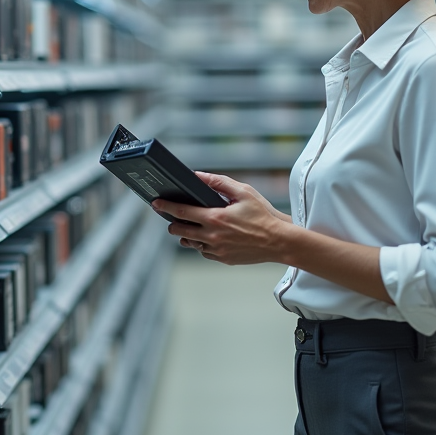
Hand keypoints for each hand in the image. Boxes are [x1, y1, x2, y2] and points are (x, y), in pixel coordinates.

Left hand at [152, 173, 290, 264]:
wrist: (279, 241)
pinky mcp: (223, 259)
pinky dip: (203, 244)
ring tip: (192, 226)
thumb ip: (219, 182)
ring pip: (190, 243)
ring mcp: (217, 250)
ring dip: (188, 235)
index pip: (181, 212)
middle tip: (173, 218)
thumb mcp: (243, 192)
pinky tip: (210, 236)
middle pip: (179, 231)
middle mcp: (212, 236)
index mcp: (215, 218)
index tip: (155, 203)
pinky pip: (204, 252)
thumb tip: (199, 175)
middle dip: (172, 224)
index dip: (165, 207)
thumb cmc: (263, 215)